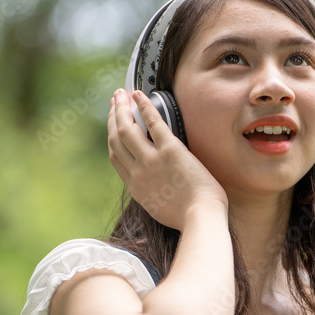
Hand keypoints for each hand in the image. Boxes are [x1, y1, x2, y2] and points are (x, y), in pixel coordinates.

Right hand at [107, 89, 228, 228]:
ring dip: (122, 109)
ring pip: (127, 129)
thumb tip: (157, 186)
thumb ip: (153, 194)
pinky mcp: (170, 151)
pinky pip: (153, 123)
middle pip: (116, 139)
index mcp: (136, 187)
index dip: (112, 139)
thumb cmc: (189, 218)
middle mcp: (138, 172)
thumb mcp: (160, 209)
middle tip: (115, 103)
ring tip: (121, 95)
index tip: (113, 127)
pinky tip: (140, 95)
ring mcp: (152, 161)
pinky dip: (144, 107)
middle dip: (113, 118)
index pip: (116, 158)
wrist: (201, 219)